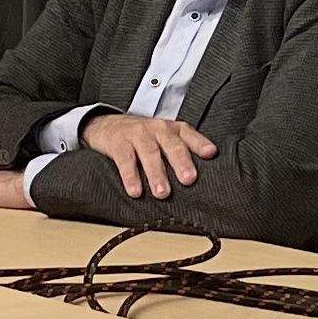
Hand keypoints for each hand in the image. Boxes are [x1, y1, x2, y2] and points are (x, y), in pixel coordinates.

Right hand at [82, 111, 215, 199]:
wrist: (106, 124)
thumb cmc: (143, 137)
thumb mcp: (163, 139)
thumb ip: (182, 152)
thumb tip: (199, 179)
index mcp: (171, 129)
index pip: (188, 135)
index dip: (200, 143)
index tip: (210, 154)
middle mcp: (157, 129)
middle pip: (172, 145)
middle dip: (181, 162)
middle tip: (189, 179)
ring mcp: (137, 134)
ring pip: (149, 153)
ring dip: (156, 174)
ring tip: (163, 193)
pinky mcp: (118, 143)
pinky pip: (125, 160)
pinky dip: (130, 176)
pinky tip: (135, 191)